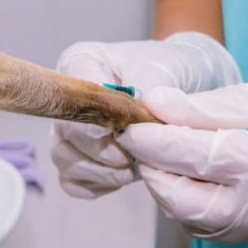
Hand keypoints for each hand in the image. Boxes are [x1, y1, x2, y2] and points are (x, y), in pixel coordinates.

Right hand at [51, 32, 239, 198]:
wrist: (184, 83)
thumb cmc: (170, 67)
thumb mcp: (165, 65)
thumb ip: (149, 85)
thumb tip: (141, 109)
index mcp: (81, 62)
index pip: (72, 93)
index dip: (96, 119)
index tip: (124, 134)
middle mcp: (69, 95)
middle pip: (64, 130)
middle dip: (98, 151)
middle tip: (129, 160)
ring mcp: (69, 128)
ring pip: (63, 156)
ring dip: (96, 171)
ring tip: (129, 173)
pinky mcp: (79, 156)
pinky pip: (71, 180)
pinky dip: (94, 185)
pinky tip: (120, 179)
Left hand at [121, 77, 247, 247]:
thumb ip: (206, 108)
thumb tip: (154, 105)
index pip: (183, 155)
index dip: (146, 136)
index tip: (127, 118)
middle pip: (179, 199)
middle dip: (151, 168)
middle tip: (141, 136)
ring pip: (194, 221)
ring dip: (170, 188)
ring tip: (166, 153)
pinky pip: (219, 228)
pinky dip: (196, 203)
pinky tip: (195, 175)